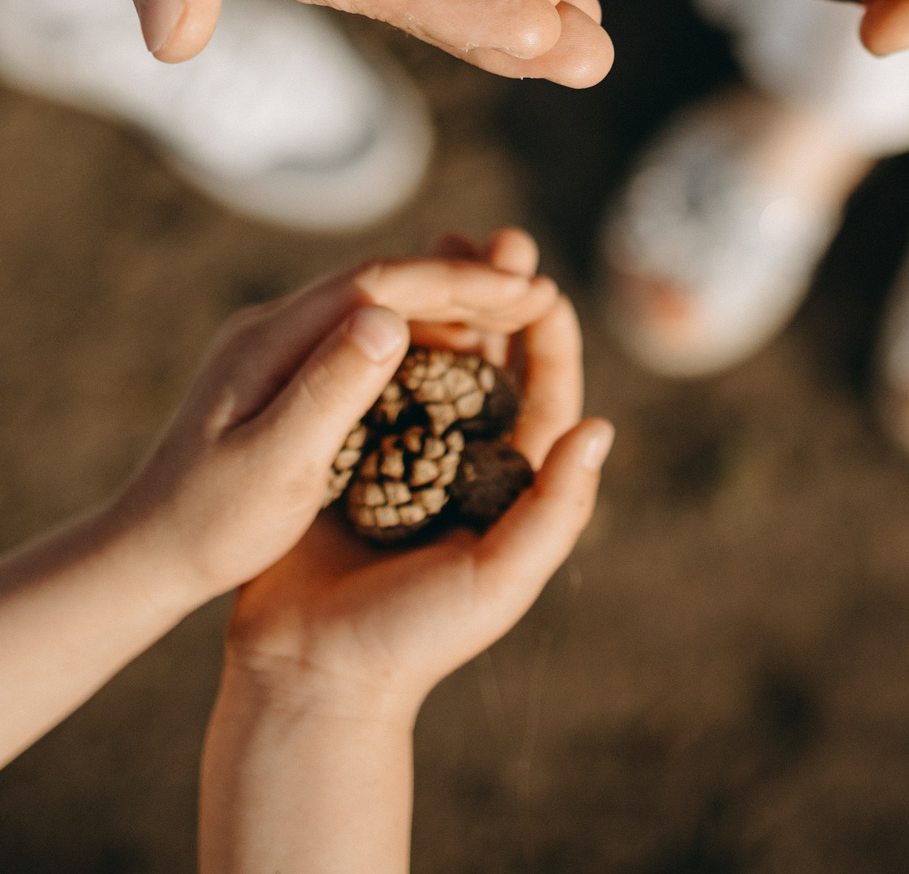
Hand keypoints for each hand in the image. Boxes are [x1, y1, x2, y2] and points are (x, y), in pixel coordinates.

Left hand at [110, 233, 574, 606]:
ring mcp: (272, 348)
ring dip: (445, 303)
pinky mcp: (278, 374)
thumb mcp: (276, 468)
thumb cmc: (210, 525)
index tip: (527, 290)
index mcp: (270, 341)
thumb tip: (386, 315)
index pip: (379, 285)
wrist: (142, 553)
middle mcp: (270, 328)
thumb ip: (329, 391)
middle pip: (381, 281)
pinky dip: (417, 334)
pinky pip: (360, 334)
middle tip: (539, 289)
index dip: (459, 282)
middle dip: (463, 280)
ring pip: (374, 303)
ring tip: (515, 312)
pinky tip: (454, 356)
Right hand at [216, 233, 603, 713]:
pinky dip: (373, 329)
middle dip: (497, 294)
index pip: (544, 394)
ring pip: (426, 353)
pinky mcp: (337, 446)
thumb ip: (556, 509)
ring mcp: (395, 447)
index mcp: (504, 485)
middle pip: (488, 358)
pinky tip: (371, 283)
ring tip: (443, 237)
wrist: (307, 672)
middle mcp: (457, 458)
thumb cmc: (415, 636)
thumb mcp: (501, 578)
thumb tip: (600, 427)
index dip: (551, 338)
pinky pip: (362, 373)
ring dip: (437, 296)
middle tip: (503, 236)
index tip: (548, 287)